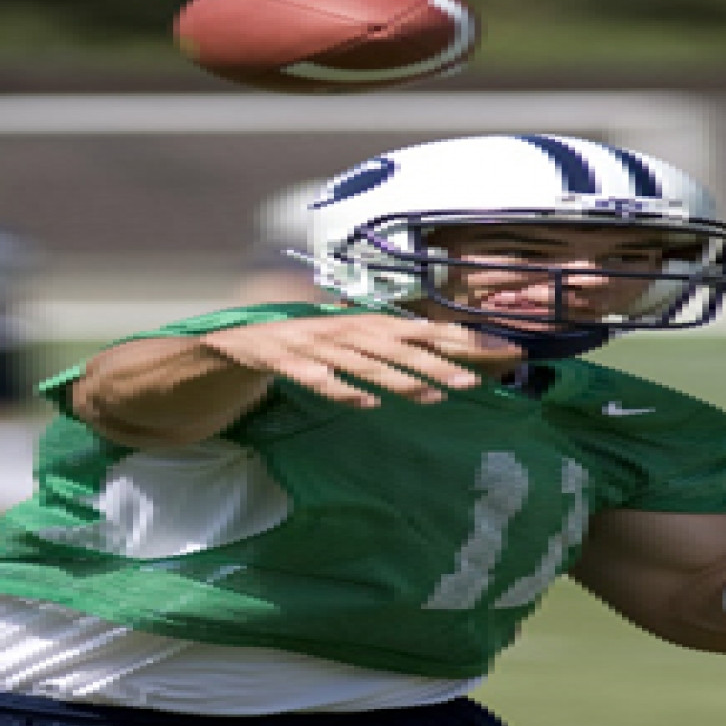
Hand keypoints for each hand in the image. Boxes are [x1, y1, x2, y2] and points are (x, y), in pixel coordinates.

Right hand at [201, 314, 524, 406]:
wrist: (228, 349)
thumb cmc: (299, 351)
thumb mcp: (347, 347)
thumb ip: (389, 352)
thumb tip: (445, 366)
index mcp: (361, 323)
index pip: (419, 329)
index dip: (458, 340)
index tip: (497, 353)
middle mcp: (339, 327)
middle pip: (396, 343)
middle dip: (436, 362)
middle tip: (472, 383)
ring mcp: (306, 341)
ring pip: (360, 359)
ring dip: (398, 378)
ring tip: (431, 397)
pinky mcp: (275, 357)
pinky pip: (310, 374)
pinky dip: (337, 386)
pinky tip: (362, 402)